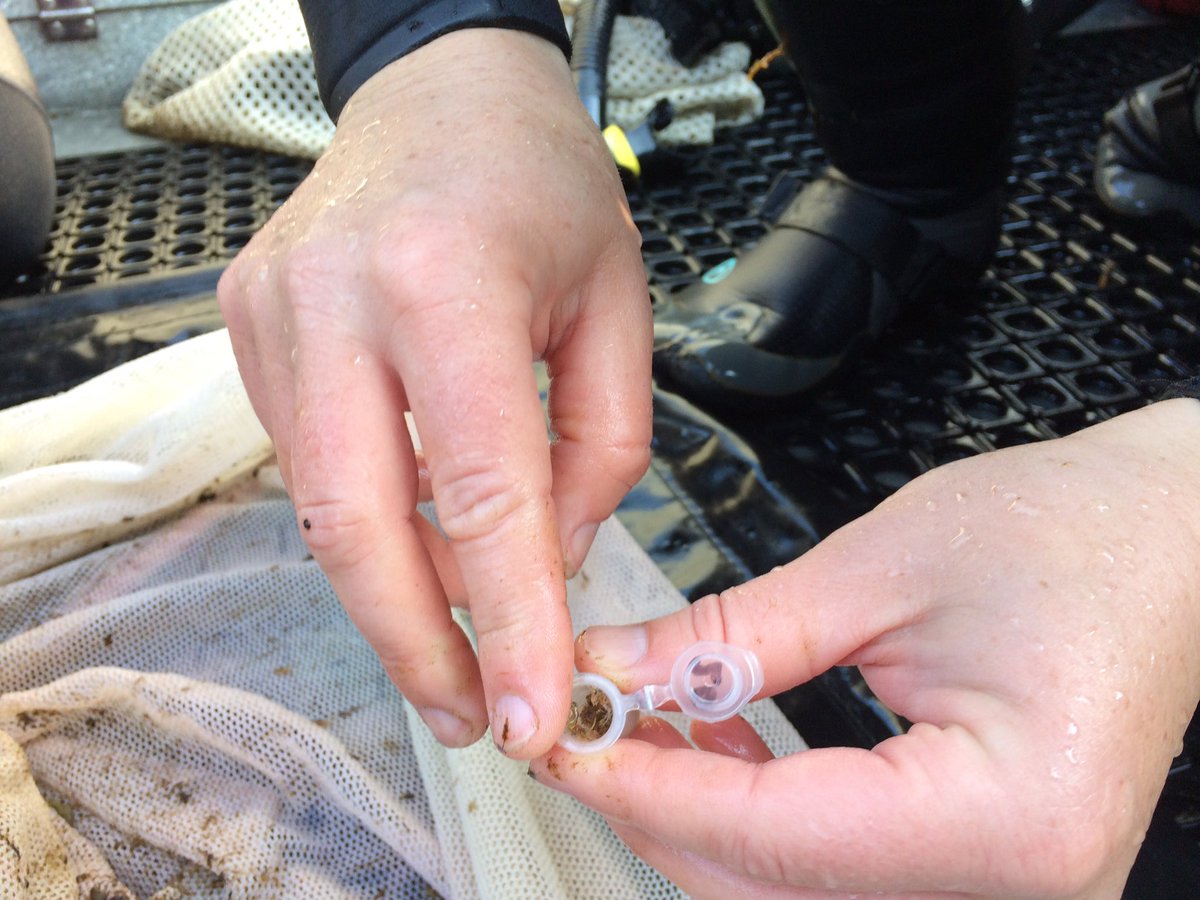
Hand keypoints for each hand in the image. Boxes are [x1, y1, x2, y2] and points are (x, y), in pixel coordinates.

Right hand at [218, 29, 651, 756]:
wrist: (441, 92)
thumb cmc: (541, 183)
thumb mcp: (619, 307)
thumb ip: (598, 451)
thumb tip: (547, 559)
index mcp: (446, 284)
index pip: (477, 496)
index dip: (507, 622)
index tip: (528, 710)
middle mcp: (335, 301)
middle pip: (357, 529)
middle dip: (417, 647)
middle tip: (473, 714)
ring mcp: (274, 314)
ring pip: (320, 507)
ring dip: (392, 591)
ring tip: (458, 641)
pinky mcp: (249, 327)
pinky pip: (305, 461)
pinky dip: (364, 523)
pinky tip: (415, 542)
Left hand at [532, 399, 1199, 895]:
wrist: (1169, 537)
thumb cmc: (1072, 534)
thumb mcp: (879, 569)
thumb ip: (734, 637)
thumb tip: (621, 675)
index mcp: (1006, 821)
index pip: (772, 834)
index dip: (648, 788)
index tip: (567, 741)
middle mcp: (1014, 890)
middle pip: (770, 888)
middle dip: (657, 810)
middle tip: (584, 728)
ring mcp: (1000, 893)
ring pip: (792, 891)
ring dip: (699, 815)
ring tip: (642, 718)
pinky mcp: (980, 868)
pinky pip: (834, 869)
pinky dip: (755, 816)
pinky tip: (715, 740)